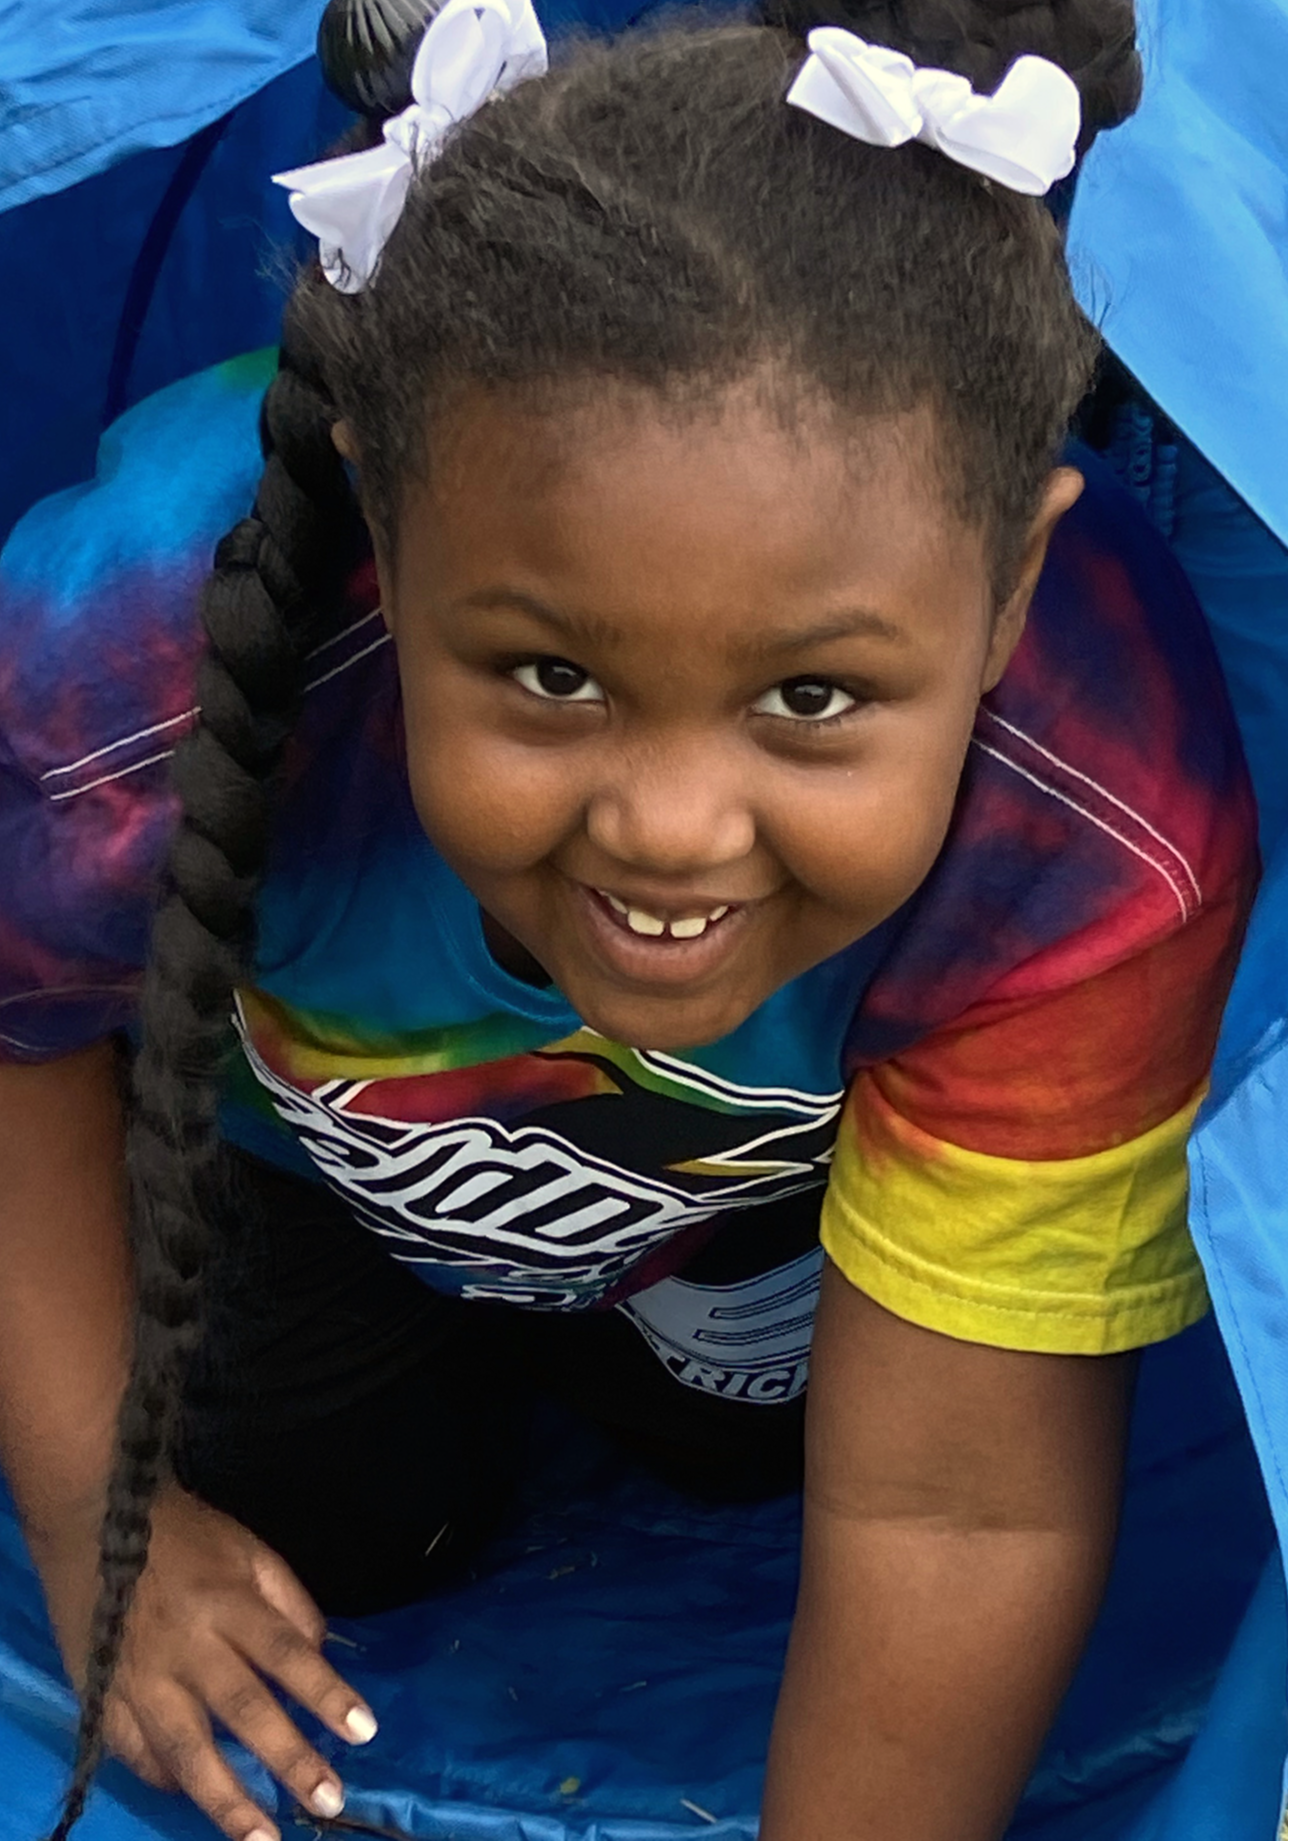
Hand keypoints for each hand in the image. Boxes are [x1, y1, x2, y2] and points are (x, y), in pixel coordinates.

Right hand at [34, 1481, 377, 1840]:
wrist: (92, 1522)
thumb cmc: (185, 1536)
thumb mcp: (248, 1549)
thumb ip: (289, 1600)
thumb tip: (321, 1654)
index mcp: (228, 1602)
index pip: (287, 1654)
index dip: (326, 1693)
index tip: (364, 1731)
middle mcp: (188, 1647)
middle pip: (244, 1711)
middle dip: (289, 1759)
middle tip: (328, 1800)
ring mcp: (141, 1679)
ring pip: (187, 1751)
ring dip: (228, 1800)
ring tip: (262, 1839)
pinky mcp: (104, 1696)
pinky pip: (136, 1753)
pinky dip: (165, 1780)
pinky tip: (193, 1800)